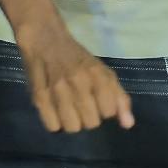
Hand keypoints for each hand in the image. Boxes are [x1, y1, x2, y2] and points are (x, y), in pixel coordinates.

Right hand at [14, 19, 133, 133]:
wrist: (44, 40)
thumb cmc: (78, 59)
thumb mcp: (104, 72)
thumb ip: (120, 98)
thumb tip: (128, 125)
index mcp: (97, 74)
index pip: (109, 112)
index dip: (105, 109)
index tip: (98, 100)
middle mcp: (78, 82)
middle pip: (91, 122)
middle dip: (89, 117)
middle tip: (81, 104)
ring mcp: (57, 90)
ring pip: (72, 127)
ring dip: (72, 121)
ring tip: (68, 109)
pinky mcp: (39, 96)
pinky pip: (52, 126)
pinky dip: (55, 122)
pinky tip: (55, 111)